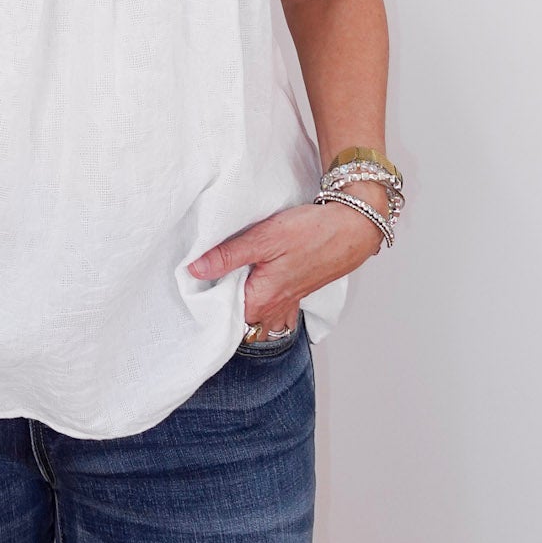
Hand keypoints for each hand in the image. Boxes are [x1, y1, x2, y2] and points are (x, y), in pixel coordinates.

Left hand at [186, 191, 387, 333]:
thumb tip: (194, 270)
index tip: (190, 280)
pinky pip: (268, 305)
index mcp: (260, 301)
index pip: (220, 314)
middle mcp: (272, 309)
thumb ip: (227, 256)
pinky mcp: (293, 293)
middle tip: (202, 273)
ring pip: (250, 309)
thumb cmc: (311, 233)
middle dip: (218, 297)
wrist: (351, 228)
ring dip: (236, 295)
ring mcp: (284, 304)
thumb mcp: (263, 239)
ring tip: (223, 276)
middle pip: (234, 313)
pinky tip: (249, 279)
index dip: (203, 297)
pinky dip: (255, 295)